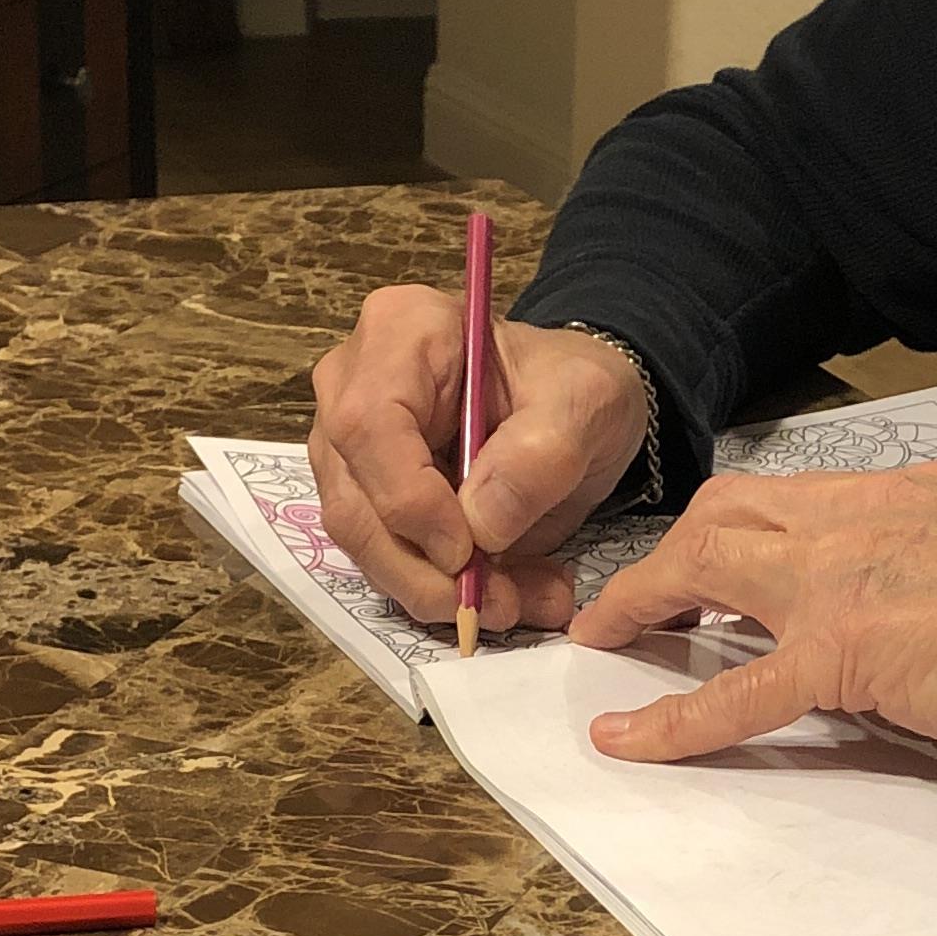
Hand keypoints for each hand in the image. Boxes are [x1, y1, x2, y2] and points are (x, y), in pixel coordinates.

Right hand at [308, 290, 649, 633]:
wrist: (573, 407)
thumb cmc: (572, 386)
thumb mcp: (586, 403)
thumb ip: (540, 455)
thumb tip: (482, 525)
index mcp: (401, 331)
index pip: (370, 425)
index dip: (409, 500)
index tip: (467, 551)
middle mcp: (352, 386)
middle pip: (354, 498)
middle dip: (422, 569)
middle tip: (497, 604)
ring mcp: (350, 448)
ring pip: (363, 541)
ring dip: (436, 590)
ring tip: (517, 602)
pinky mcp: (366, 498)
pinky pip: (386, 559)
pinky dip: (445, 591)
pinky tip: (508, 595)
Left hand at [569, 463, 936, 759]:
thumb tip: (935, 602)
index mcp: (911, 492)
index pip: (800, 496)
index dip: (745, 523)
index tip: (721, 551)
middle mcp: (864, 515)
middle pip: (732, 509)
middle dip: (676, 547)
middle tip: (638, 595)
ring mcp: (843, 579)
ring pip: (707, 561)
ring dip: (646, 598)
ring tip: (607, 638)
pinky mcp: (842, 652)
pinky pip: (734, 692)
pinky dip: (671, 719)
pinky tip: (626, 743)